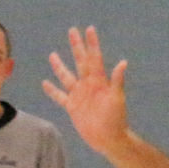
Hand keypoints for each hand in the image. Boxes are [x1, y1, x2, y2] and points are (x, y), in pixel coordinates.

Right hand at [42, 27, 131, 154]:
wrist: (109, 139)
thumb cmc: (116, 119)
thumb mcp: (117, 99)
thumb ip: (117, 81)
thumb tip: (123, 62)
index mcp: (99, 81)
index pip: (94, 58)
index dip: (92, 44)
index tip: (89, 29)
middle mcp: (88, 85)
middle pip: (80, 61)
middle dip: (76, 46)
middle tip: (72, 30)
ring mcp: (79, 95)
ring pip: (66, 76)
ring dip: (60, 66)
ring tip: (53, 54)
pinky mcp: (72, 107)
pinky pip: (59, 96)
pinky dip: (52, 90)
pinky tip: (45, 83)